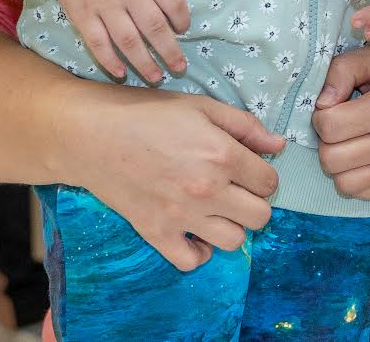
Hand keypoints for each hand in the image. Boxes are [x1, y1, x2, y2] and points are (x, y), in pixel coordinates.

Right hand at [19, 0, 187, 82]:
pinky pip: (97, 43)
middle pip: (154, 27)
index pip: (173, 1)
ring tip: (156, 78)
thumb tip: (174, 8)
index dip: (183, 18)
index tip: (185, 30)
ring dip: (144, 63)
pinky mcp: (82, 16)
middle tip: (180, 69)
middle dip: (170, 52)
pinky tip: (120, 74)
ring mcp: (104, 6)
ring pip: (128, 41)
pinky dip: (109, 61)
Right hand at [67, 87, 283, 271]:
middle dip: (254, 202)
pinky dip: (198, 251)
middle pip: (260, 216)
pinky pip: (191, 261)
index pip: (269, 182)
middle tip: (236, 190)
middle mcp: (207, 190)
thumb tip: (278, 145)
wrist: (91, 135)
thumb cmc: (148, 114)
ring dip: (231, 226)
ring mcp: (181, 215)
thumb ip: (245, 126)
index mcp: (222, 155)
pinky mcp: (155, 233)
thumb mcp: (202, 107)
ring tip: (217, 209)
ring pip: (234, 241)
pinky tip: (195, 230)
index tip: (249, 170)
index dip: (264, 175)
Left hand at [313, 47, 369, 199]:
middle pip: (331, 158)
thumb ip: (343, 70)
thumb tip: (321, 102)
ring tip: (352, 144)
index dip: (322, 115)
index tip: (335, 107)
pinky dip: (354, 177)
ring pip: (342, 183)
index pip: (330, 126)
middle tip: (342, 127)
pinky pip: (360, 193)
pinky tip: (366, 157)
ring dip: (339, 164)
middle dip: (327, 142)